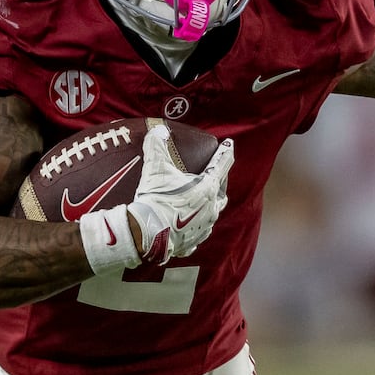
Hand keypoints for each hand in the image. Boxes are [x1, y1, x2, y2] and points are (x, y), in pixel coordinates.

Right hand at [127, 126, 233, 264]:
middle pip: (221, 191)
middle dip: (217, 183)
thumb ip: (157, 145)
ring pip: (211, 214)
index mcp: (208, 188)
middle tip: (210, 176)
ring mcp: (203, 228)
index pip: (222, 164)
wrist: (146, 234)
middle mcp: (211, 209)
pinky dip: (192, 227)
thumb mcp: (155, 168)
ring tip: (197, 201)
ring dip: (207, 206)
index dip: (225, 152)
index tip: (228, 144)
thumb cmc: (155, 199)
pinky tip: (185, 225)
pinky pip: (196, 233)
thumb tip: (158, 130)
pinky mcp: (192, 243)